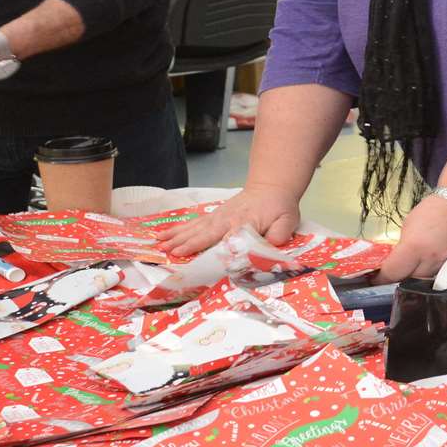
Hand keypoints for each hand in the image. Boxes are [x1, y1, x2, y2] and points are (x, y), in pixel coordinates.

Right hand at [158, 182, 302, 256]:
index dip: (214, 249)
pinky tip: (164, 234)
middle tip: (169, 253)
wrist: (270, 187)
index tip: (200, 259)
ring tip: (159, 244)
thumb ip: (279, 234)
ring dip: (177, 236)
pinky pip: (193, 223)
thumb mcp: (287, 221)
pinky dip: (178, 229)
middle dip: (186, 243)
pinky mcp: (213, 216)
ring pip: (194, 228)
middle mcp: (226, 219)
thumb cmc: (279, 207)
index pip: (227, 238)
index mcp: (243, 223)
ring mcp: (217, 216)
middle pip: (204, 233)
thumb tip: (270, 245)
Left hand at [371, 195, 446, 283]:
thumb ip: (403, 246)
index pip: (393, 273)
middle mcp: (432, 260)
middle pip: (411, 282)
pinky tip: (440, 265)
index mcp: (415, 246)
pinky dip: (441, 275)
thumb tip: (397, 262)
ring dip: (423, 277)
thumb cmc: (436, 208)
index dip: (383, 277)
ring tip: (422, 266)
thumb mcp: (410, 224)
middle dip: (404, 277)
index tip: (377, 279)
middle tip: (402, 270)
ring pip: (429, 283)